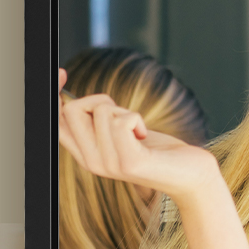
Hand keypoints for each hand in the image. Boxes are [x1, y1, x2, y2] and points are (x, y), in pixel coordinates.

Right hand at [57, 67, 218, 201]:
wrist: (191, 176)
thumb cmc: (158, 150)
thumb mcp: (119, 133)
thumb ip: (97, 120)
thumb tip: (69, 90)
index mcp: (86, 154)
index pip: (56, 121)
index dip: (56, 94)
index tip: (63, 72)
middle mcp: (91, 162)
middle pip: (72, 109)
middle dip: (101, 100)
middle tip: (124, 117)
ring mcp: (108, 164)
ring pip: (101, 111)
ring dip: (125, 111)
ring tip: (138, 131)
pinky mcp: (129, 163)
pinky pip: (121, 121)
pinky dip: (136, 118)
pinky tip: (145, 135)